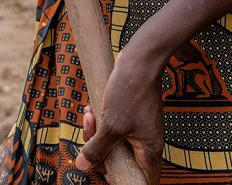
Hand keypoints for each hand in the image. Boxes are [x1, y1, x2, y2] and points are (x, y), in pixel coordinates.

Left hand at [74, 49, 164, 184]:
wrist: (139, 58)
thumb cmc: (130, 90)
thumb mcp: (111, 124)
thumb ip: (97, 148)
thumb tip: (82, 166)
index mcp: (149, 149)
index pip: (143, 180)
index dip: (125, 181)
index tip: (108, 173)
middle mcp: (147, 141)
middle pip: (122, 162)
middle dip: (100, 152)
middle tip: (88, 139)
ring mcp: (140, 128)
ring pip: (114, 143)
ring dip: (97, 134)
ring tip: (88, 117)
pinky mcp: (132, 115)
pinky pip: (114, 127)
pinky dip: (101, 122)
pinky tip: (91, 110)